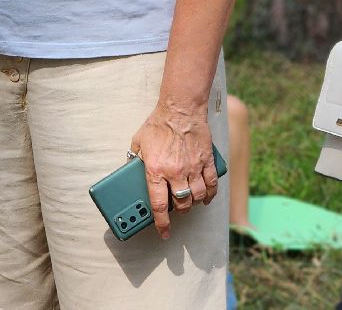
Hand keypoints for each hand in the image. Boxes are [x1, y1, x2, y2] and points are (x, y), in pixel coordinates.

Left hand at [129, 100, 219, 238]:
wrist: (181, 108)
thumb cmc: (159, 123)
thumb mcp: (139, 141)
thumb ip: (135, 157)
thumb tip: (130, 168)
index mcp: (156, 170)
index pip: (159, 205)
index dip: (161, 223)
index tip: (163, 232)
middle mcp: (175, 172)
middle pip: (181, 203)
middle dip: (179, 212)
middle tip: (177, 211)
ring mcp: (193, 167)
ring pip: (196, 196)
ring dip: (193, 203)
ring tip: (189, 203)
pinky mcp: (206, 161)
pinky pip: (211, 184)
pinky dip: (210, 194)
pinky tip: (206, 197)